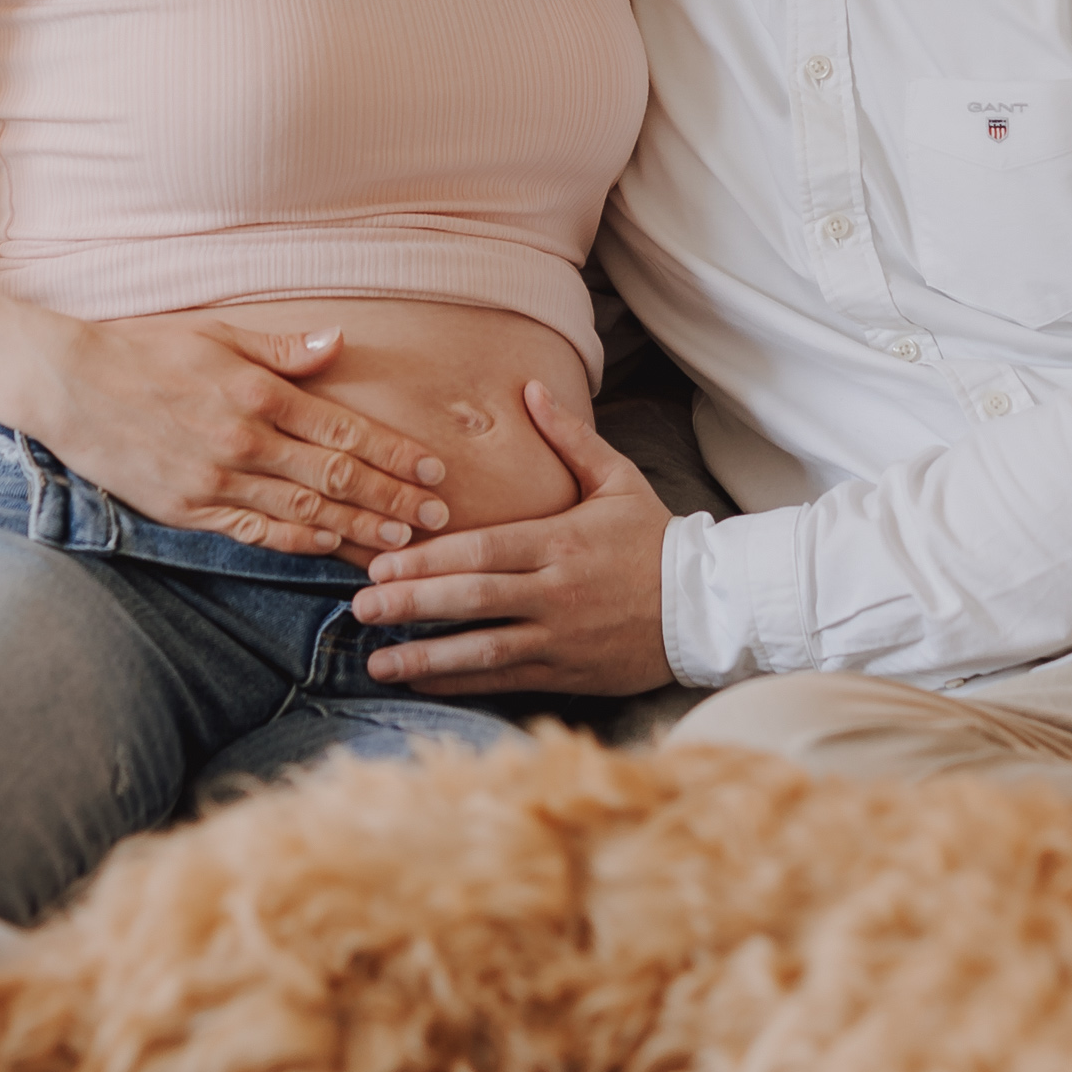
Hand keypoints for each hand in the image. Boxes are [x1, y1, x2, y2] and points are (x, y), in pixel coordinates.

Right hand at [0, 308, 450, 564]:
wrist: (66, 383)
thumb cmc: (142, 348)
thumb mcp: (216, 333)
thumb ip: (281, 350)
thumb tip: (339, 343)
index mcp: (257, 393)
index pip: (344, 429)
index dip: (395, 454)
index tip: (434, 470)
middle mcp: (244, 441)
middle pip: (336, 476)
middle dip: (393, 499)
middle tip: (439, 518)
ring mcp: (216, 480)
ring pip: (303, 511)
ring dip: (357, 528)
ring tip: (402, 543)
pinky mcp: (188, 508)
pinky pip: (255, 532)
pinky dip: (298, 542)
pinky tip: (330, 548)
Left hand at [352, 383, 674, 693]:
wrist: (710, 606)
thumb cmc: (656, 538)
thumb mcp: (617, 479)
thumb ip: (569, 438)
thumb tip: (531, 388)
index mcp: (561, 541)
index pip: (483, 551)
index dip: (428, 560)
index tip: (381, 565)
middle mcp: (557, 591)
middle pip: (473, 599)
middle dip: (411, 604)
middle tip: (360, 609)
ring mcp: (562, 636)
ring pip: (484, 649)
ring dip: (426, 655)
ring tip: (376, 661)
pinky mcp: (570, 671)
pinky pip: (506, 678)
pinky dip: (461, 682)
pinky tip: (421, 681)